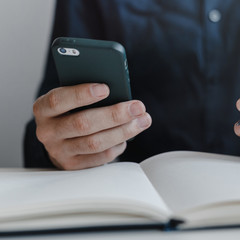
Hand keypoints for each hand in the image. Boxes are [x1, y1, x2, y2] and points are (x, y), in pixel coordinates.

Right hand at [33, 83, 151, 169]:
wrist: (61, 139)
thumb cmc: (72, 111)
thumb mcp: (73, 99)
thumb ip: (88, 94)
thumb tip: (120, 92)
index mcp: (44, 109)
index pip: (58, 101)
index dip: (82, 94)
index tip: (106, 88)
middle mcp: (48, 132)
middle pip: (83, 124)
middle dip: (114, 115)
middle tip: (137, 107)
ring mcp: (59, 151)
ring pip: (95, 143)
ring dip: (123, 131)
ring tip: (143, 120)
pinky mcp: (74, 165)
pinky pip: (101, 157)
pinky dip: (118, 145)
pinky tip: (129, 135)